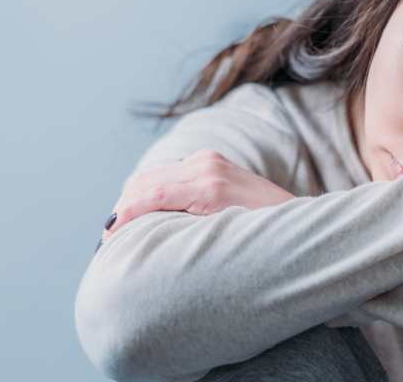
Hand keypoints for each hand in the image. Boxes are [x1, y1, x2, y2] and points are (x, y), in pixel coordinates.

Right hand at [102, 150, 294, 240]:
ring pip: (151, 176)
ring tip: (119, 230)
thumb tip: (145, 239)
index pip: (149, 196)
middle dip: (121, 210)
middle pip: (143, 183)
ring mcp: (208, 160)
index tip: (105, 243)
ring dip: (132, 200)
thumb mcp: (222, 239)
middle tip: (107, 242)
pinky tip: (142, 213)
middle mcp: (206, 166)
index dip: (122, 218)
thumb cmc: (262, 238)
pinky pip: (167, 174)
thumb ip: (183, 232)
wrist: (296, 219)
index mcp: (209, 186)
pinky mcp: (210, 160)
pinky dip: (149, 192)